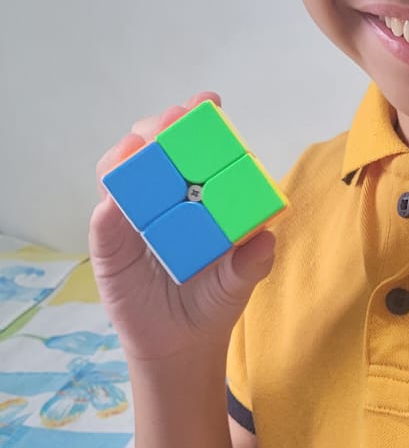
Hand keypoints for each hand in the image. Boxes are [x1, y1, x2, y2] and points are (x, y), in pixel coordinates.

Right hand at [90, 91, 276, 365]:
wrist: (179, 345)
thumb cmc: (213, 302)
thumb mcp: (239, 283)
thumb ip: (252, 263)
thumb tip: (265, 239)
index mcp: (199, 192)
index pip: (197, 146)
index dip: (201, 120)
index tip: (207, 103)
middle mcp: (163, 193)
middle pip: (155, 145)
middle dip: (164, 126)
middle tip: (175, 120)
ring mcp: (132, 212)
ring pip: (123, 169)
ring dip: (131, 153)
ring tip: (141, 146)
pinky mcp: (109, 239)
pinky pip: (104, 215)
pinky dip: (108, 201)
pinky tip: (115, 196)